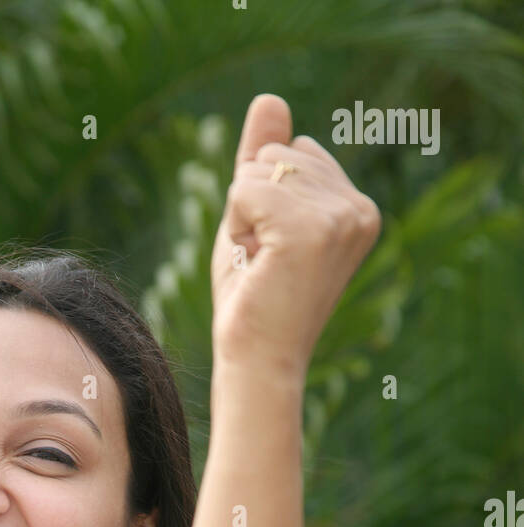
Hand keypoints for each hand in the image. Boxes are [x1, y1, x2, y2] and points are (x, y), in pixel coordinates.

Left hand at [210, 93, 381, 377]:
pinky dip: (235, 227)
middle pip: (275, 155)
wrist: (257, 360)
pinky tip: (255, 265)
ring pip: (257, 171)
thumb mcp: (255, 217)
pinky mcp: (309, 227)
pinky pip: (244, 189)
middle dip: (251, 206)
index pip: (292, 152)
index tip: (275, 252)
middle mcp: (359, 207)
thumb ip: (263, 160)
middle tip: (265, 262)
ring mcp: (339, 216)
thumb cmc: (254, 299)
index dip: (264, 200)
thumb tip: (270, 98)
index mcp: (358, 206)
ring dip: (242, 219)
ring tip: (261, 266)